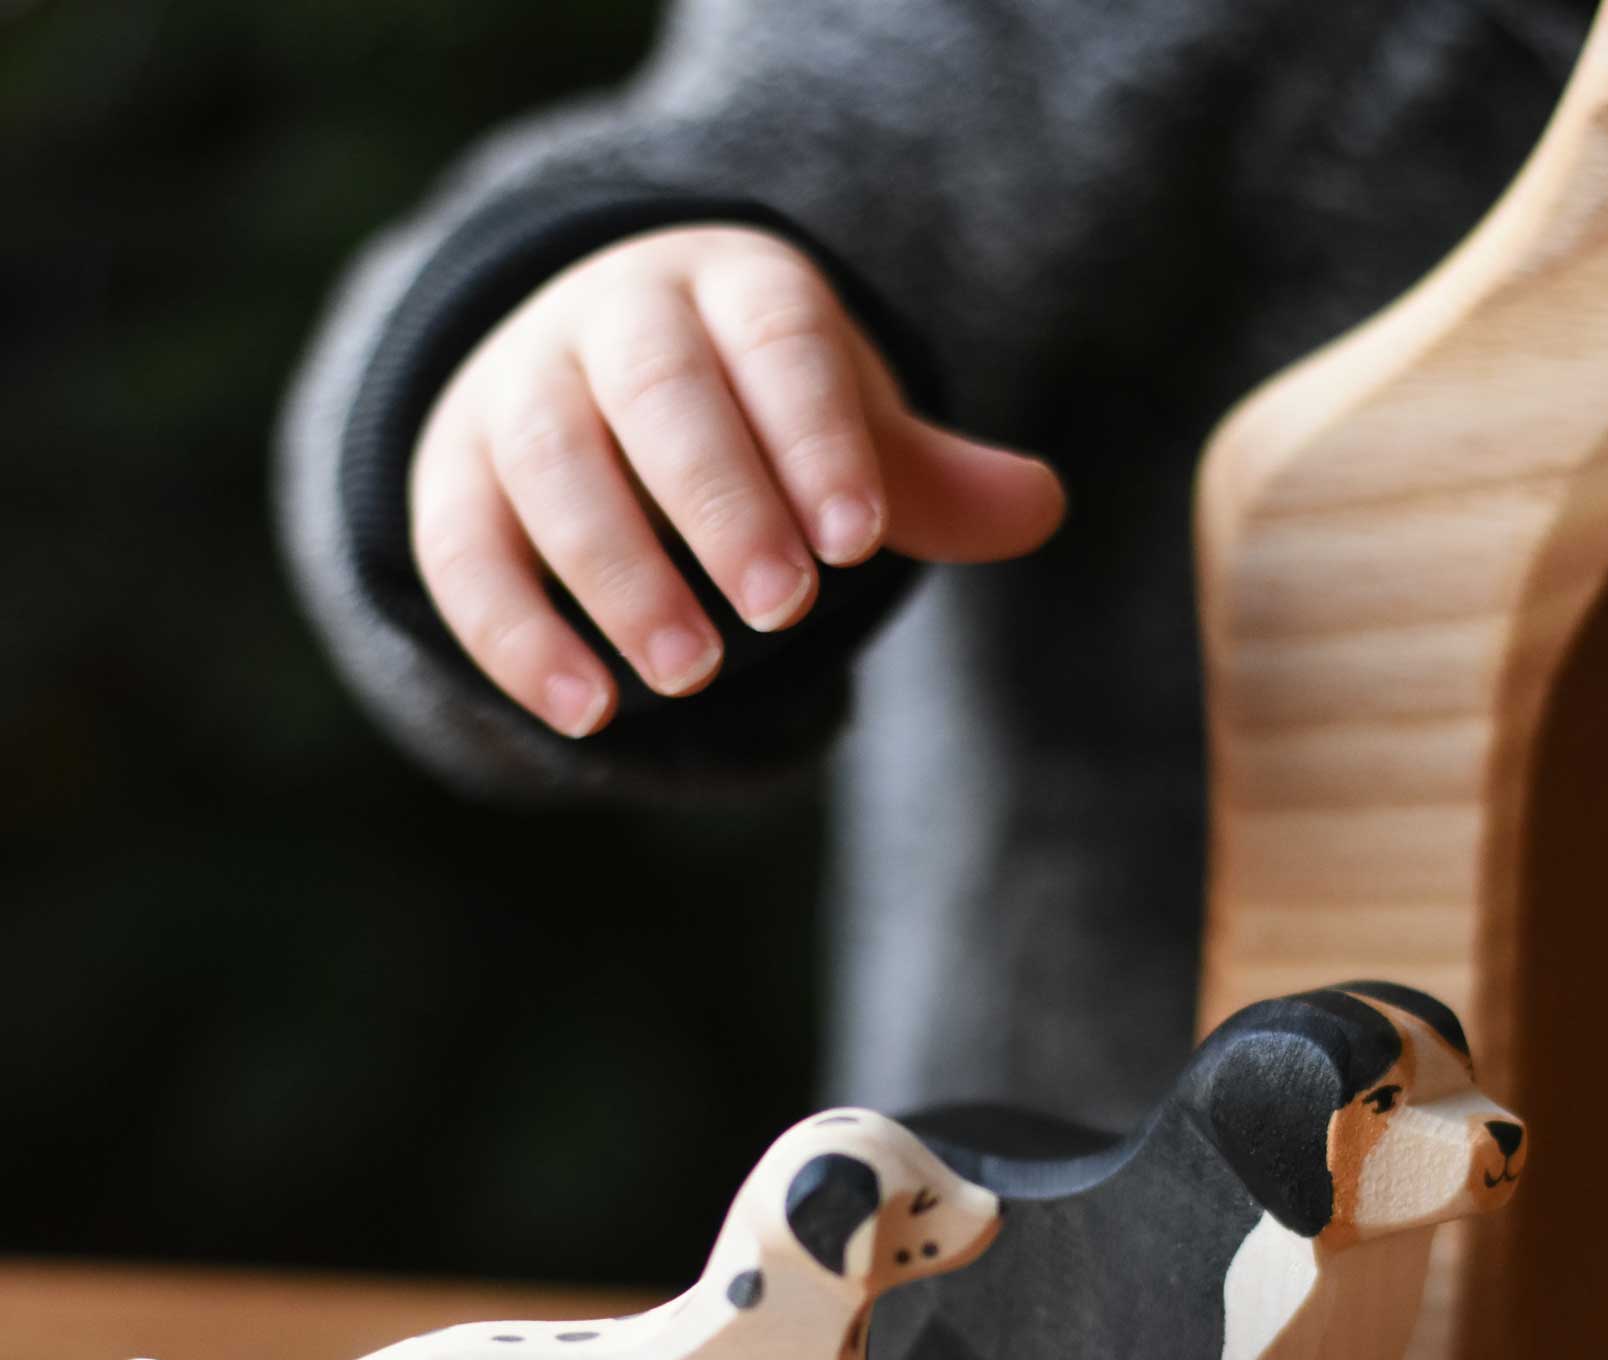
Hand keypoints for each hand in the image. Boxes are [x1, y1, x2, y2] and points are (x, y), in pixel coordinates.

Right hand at [408, 223, 1066, 736]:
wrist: (581, 370)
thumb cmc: (747, 412)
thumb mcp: (838, 427)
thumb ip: (921, 478)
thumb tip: (1042, 506)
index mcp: (729, 288)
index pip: (776, 339)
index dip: (815, 432)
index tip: (855, 539)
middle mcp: (612, 318)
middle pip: (658, 392)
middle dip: (719, 499)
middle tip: (781, 609)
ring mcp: (519, 391)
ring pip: (550, 463)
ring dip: (617, 571)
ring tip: (690, 674)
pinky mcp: (453, 479)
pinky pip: (465, 548)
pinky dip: (517, 634)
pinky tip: (587, 711)